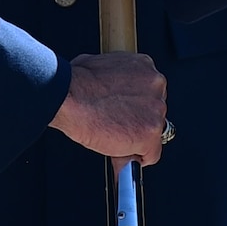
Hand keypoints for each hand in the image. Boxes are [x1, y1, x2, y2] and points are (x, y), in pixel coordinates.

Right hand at [50, 51, 167, 165]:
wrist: (70, 97)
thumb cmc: (78, 82)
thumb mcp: (102, 68)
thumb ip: (117, 81)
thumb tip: (116, 95)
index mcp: (145, 67)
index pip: (151, 93)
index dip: (135, 107)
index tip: (126, 113)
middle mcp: (156, 85)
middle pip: (154, 112)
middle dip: (136, 120)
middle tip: (116, 123)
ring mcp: (156, 110)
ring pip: (153, 133)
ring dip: (135, 137)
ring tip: (113, 133)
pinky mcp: (150, 134)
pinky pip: (151, 155)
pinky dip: (136, 157)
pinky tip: (120, 151)